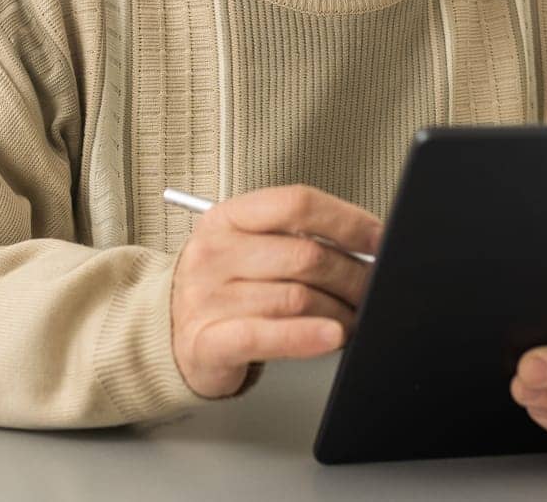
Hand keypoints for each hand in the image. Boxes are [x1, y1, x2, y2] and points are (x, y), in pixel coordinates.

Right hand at [170, 185, 382, 398]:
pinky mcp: (207, 342)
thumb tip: (369, 246)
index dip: (347, 220)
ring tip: (352, 319)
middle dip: (353, 274)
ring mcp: (206, 297)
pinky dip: (306, 336)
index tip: (378, 238)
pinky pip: (265, 335)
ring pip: (297, 298)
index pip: (296, 203)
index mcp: (227, 218)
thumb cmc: (224, 288)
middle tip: (372, 288)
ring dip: (340, 312)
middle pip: (305, 255)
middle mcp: (214, 253)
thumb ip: (300, 240)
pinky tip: (332, 335)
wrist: (168, 335)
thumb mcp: (251, 249)